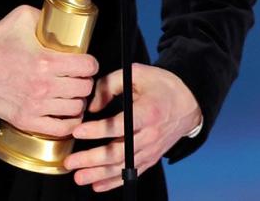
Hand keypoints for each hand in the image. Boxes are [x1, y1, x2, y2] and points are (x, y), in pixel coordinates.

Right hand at [0, 5, 98, 136]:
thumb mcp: (21, 17)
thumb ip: (45, 16)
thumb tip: (61, 19)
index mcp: (46, 61)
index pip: (87, 67)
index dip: (90, 63)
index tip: (85, 62)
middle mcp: (43, 86)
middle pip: (84, 88)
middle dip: (85, 81)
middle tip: (78, 77)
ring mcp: (36, 106)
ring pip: (76, 108)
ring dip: (77, 100)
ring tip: (71, 93)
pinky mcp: (27, 120)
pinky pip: (61, 128)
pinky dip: (69, 122)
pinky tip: (65, 112)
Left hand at [64, 63, 201, 192]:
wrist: (188, 102)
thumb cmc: (161, 86)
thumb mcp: (136, 73)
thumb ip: (109, 85)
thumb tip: (90, 106)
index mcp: (147, 112)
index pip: (119, 125)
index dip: (97, 130)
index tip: (78, 131)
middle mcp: (150, 135)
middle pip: (119, 152)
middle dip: (92, 159)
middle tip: (71, 162)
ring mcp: (151, 149)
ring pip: (123, 167)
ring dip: (99, 174)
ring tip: (79, 177)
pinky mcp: (151, 157)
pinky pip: (132, 173)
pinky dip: (114, 181)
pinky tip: (97, 185)